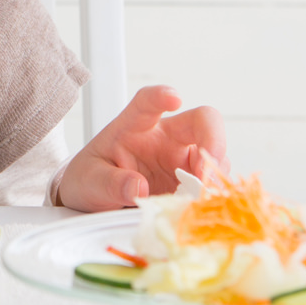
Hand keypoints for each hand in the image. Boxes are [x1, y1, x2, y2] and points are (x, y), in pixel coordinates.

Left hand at [57, 86, 228, 211]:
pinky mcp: (192, 183)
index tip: (173, 97)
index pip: (148, 102)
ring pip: (215, 156)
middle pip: (203, 121)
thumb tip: (138, 188)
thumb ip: (110, 182)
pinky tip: (202, 208)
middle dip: (214, 141)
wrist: (95, 199)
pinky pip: (215, 183)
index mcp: (134, 126)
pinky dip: (215, 195)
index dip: (161, 96)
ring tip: (198, 199)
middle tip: (205, 173)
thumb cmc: (92, 179)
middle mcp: (165, 137)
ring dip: (214, 177)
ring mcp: (182, 160)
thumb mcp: (90, 180)